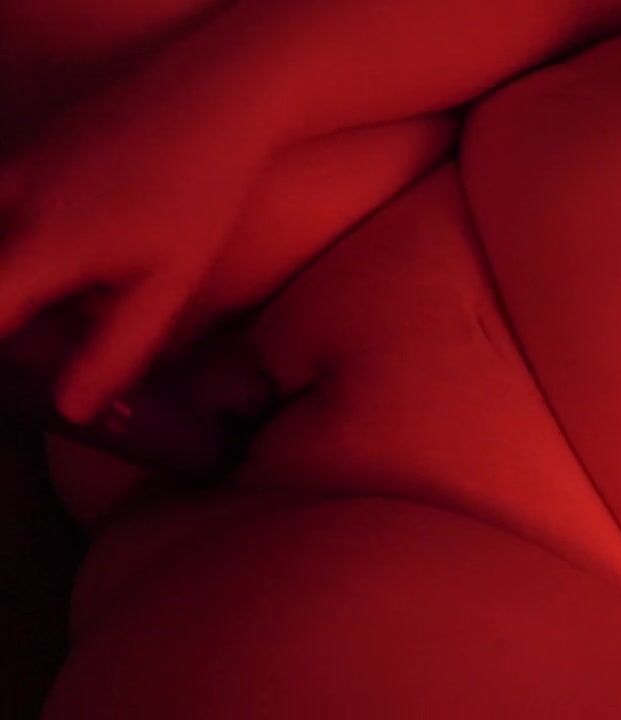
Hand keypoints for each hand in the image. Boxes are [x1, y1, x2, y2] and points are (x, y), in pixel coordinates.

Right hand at [0, 75, 266, 423]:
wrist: (210, 99)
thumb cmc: (197, 194)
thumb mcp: (169, 282)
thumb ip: (117, 348)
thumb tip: (70, 409)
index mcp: (41, 246)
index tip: (14, 375)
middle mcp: (8, 203)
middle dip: (3, 315)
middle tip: (38, 345)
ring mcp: (9, 170)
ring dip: (7, 281)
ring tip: (48, 313)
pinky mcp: (21, 152)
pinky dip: (11, 247)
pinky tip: (54, 267)